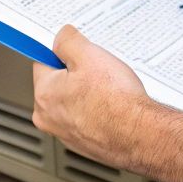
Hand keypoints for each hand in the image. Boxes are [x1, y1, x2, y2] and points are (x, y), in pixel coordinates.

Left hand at [31, 26, 155, 167]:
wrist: (140, 134)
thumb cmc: (116, 101)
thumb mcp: (89, 55)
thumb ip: (68, 41)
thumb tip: (61, 37)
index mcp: (44, 95)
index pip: (42, 62)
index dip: (63, 53)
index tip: (77, 53)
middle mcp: (49, 118)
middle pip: (57, 84)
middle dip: (76, 75)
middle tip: (97, 71)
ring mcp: (66, 134)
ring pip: (73, 102)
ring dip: (87, 94)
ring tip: (108, 90)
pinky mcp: (84, 144)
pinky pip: (86, 119)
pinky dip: (97, 112)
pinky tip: (113, 107)